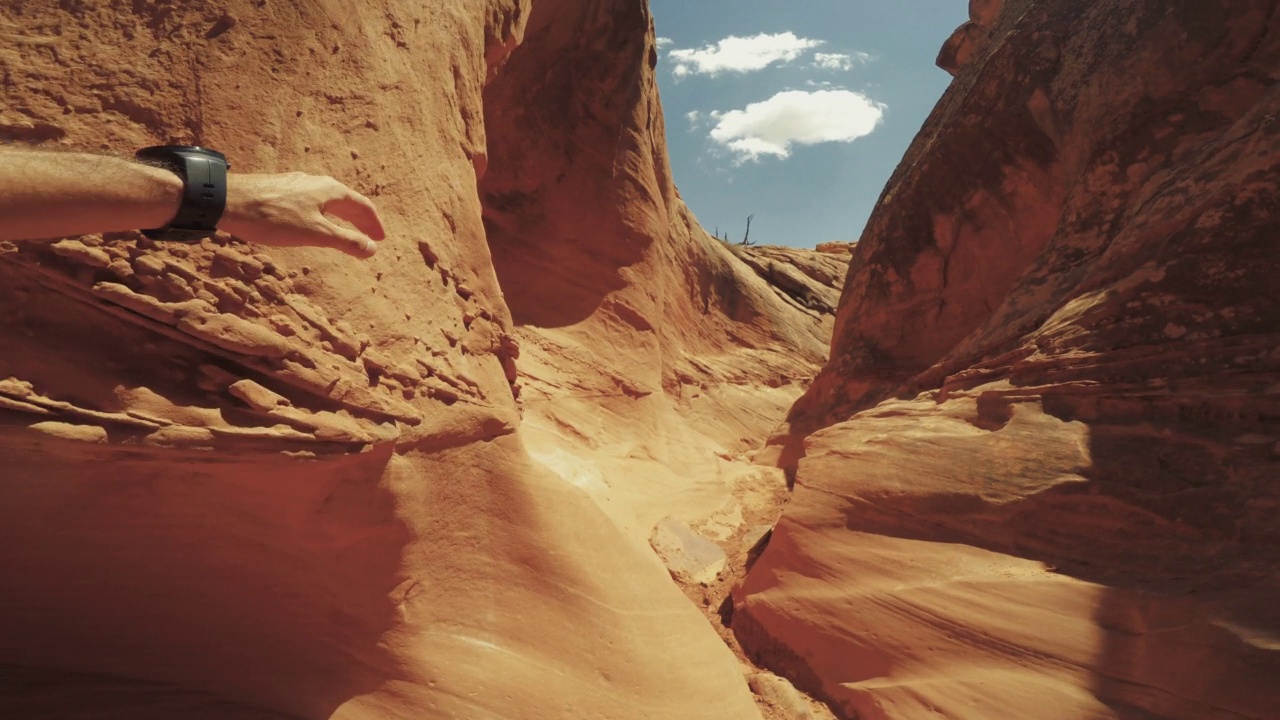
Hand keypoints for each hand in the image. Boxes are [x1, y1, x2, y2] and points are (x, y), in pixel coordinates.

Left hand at [220, 173, 385, 257]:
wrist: (229, 201)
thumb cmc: (273, 217)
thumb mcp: (315, 233)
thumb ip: (345, 241)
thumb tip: (372, 249)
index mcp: (330, 190)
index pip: (362, 206)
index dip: (373, 224)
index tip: (381, 239)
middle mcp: (316, 182)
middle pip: (346, 202)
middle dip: (360, 221)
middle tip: (369, 238)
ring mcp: (297, 184)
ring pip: (328, 201)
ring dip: (341, 218)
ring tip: (345, 232)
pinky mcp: (281, 190)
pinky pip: (312, 202)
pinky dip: (323, 215)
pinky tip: (313, 224)